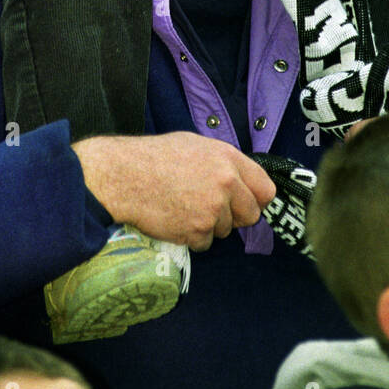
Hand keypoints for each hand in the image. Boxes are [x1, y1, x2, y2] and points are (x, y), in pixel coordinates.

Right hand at [72, 131, 276, 250]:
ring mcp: (213, 209)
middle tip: (210, 209)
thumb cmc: (154, 157)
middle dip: (234, 216)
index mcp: (228, 158)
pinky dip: (191, 236)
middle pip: (251, 215)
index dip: (256, 198)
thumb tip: (240, 181)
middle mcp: (226, 183)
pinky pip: (204, 242)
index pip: (265, 189)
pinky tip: (174, 219)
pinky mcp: (197, 231)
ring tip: (183, 207)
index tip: (247, 203)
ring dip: (208, 226)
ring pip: (225, 230)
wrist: (123, 177)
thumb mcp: (195, 146)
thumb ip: (223, 163)